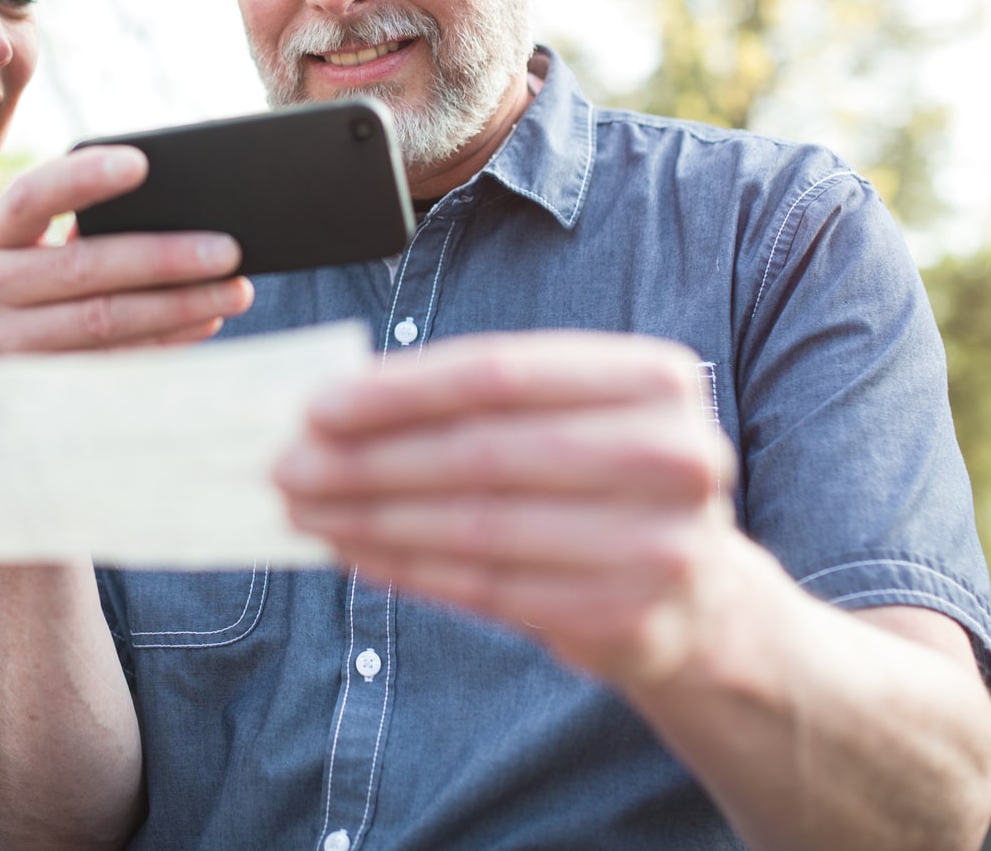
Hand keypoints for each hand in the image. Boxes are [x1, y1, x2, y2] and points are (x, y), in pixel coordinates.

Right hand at [0, 146, 253, 357]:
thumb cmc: (12, 281)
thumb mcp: (16, 247)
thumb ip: (68, 226)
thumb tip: (170, 216)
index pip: (32, 198)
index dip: (84, 179)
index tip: (142, 163)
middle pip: (84, 270)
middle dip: (164, 258)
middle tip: (228, 250)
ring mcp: (1, 348)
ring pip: (102, 323)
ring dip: (176, 307)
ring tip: (232, 292)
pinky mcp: (30, 389)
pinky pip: (109, 363)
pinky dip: (162, 343)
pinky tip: (202, 323)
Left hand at [275, 331, 737, 688]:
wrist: (702, 600)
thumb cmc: (609, 483)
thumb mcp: (575, 417)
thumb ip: (482, 402)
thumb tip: (340, 403)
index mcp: (656, 379)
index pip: (500, 373)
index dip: (399, 390)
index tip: (317, 405)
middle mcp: (672, 456)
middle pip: (483, 451)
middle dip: (370, 459)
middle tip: (288, 465)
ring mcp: (658, 544)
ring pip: (478, 525)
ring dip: (373, 517)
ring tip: (306, 509)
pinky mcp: (626, 617)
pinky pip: (488, 590)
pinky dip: (409, 568)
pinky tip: (356, 552)